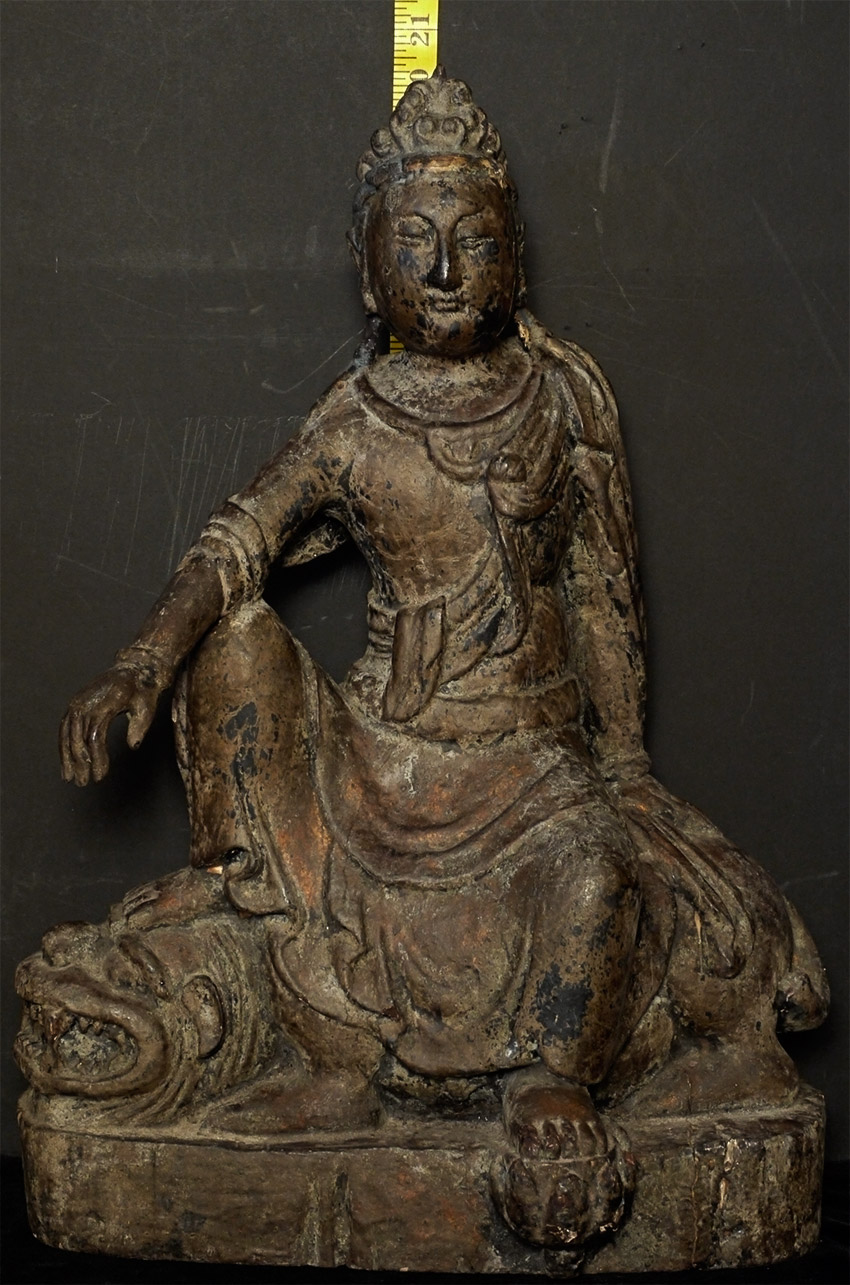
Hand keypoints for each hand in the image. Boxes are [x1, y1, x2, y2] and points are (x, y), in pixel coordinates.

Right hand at [59, 665, 162, 785]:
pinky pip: (65, 727)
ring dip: (67, 756)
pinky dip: (64, 745)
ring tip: (69, 777)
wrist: (134, 668)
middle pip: (78, 735)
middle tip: (82, 783)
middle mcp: (87, 701)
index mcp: (106, 702)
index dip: (96, 757)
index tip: (100, 776)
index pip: (96, 734)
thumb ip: (140, 726)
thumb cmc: (143, 689)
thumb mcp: (148, 706)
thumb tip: (133, 746)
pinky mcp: (75, 703)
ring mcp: (78, 701)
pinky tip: (66, 761)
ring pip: (67, 733)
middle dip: (79, 762)